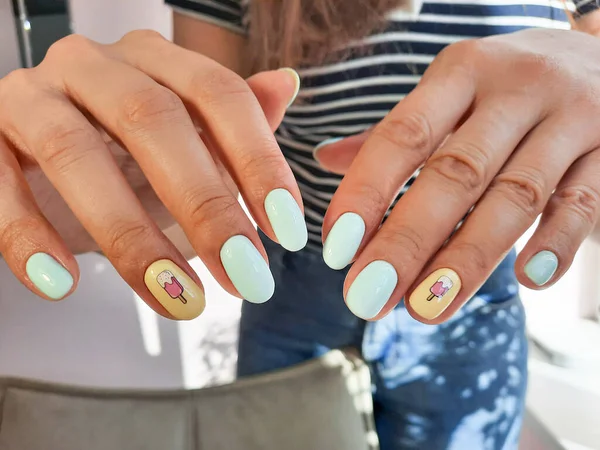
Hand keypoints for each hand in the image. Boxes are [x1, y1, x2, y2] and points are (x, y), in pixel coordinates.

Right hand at [0, 31, 303, 319]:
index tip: (287, 231)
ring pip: (75, 153)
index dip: (258, 161)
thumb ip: (232, 123)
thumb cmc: (121, 153)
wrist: (33, 156)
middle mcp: (92, 66)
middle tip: (244, 276)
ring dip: (130, 236)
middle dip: (205, 206)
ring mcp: (31, 96)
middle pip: (153, 122)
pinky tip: (62, 282)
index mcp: (152, 61)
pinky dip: (26, 236)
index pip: (218, 94)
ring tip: (178, 298)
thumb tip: (285, 85)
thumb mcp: (184, 141)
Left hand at [318, 28, 599, 323]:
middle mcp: (515, 89)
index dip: (365, 193)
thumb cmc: (505, 87)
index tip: (335, 250)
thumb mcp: (452, 90)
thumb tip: (324, 159)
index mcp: (461, 71)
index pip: (403, 135)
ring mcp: (571, 117)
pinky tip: (527, 281)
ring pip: (515, 196)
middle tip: (366, 297)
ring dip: (466, 260)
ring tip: (424, 308)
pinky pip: (584, 202)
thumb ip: (395, 131)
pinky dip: (556, 242)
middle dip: (406, 242)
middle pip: (454, 174)